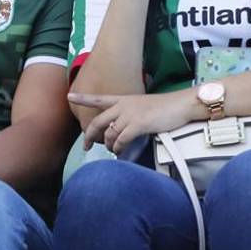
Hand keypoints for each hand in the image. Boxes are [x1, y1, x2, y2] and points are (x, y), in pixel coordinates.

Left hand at [68, 91, 196, 154]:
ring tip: (113, 151)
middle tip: (86, 146)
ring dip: (109, 146)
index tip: (69, 97)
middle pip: (98, 122)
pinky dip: (119, 148)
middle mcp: (124, 105)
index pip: (100, 99)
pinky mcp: (138, 123)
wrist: (181, 105)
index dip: (84, 98)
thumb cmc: (165, 108)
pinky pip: (121, 139)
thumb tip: (120, 132)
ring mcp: (131, 114)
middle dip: (89, 135)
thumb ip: (130, 116)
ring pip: (109, 134)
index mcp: (124, 99)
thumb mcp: (143, 108)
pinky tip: (120, 152)